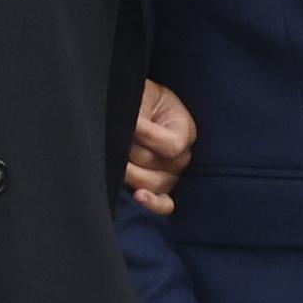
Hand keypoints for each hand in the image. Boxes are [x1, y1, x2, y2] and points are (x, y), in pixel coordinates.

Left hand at [126, 79, 197, 215]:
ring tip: (118, 160)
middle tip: (119, 141)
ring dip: (133, 175)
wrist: (135, 106)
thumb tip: (135, 129)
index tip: (131, 124)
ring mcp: (171, 176)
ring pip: (155, 187)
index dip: (148, 137)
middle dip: (135, 157)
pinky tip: (139, 197)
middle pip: (162, 172)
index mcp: (184, 131)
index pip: (173, 146)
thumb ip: (141, 116)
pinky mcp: (158, 189)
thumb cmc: (141, 100)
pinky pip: (163, 205)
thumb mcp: (144, 97)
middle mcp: (181, 158)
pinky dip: (152, 204)